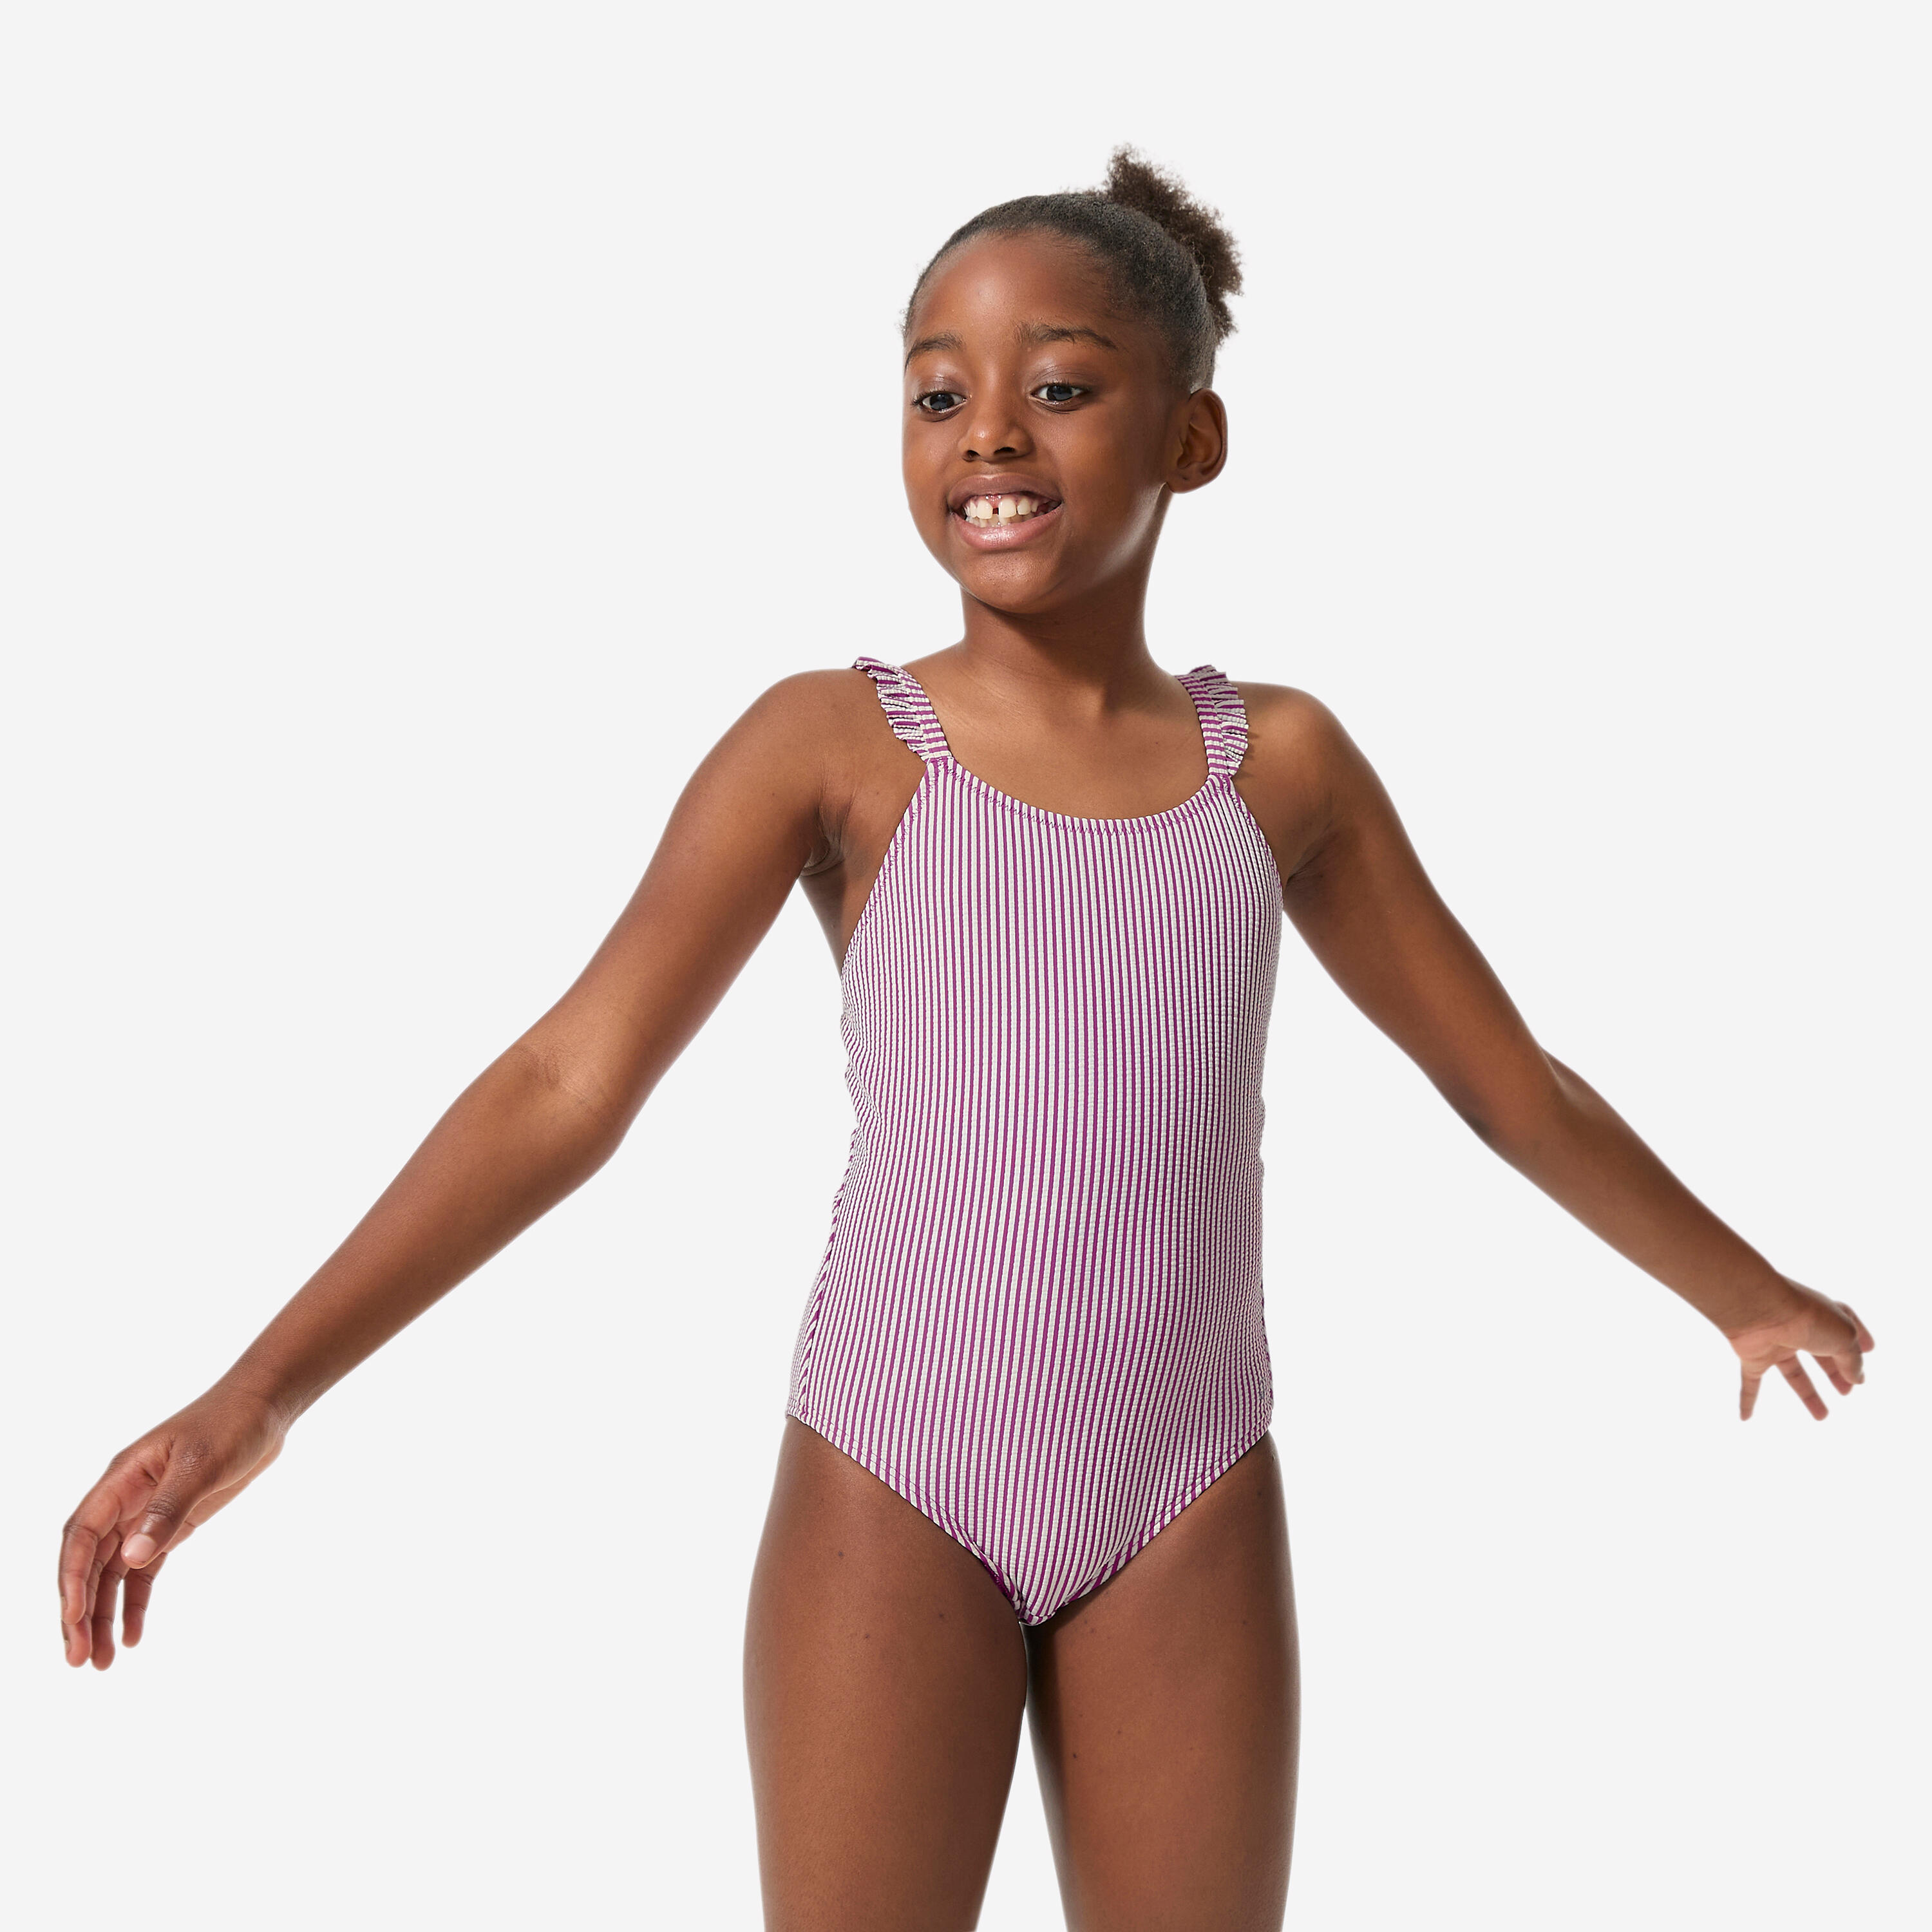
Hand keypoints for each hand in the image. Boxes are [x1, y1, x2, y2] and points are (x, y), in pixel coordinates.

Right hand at [59, 1385, 287, 1667]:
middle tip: (80, 1659)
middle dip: (79, 1611)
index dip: (71, 1579)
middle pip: (89, 1563)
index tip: (72, 1619)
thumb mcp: (202, 1464)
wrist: (263, 1409)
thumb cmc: (231, 1424)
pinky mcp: (169, 1524)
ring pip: (112, 1573)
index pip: (82, 1536)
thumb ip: (168, 1509)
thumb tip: (132, 1557)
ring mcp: (145, 1513)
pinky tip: (134, 1636)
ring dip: (103, 1616)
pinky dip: (134, 1602)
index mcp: (122, 1479)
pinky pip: (142, 1570)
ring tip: (102, 1663)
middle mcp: (125, 1499)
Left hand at [1727, 1282, 1873, 1420]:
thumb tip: (1857, 1379)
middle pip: (1820, 1354)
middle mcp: (1799, 1328)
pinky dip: (1747, 1399)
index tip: (1870, 1350)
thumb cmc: (1807, 1317)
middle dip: (1835, 1372)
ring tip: (1822, 1417)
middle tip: (1846, 1392)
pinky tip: (1746, 1417)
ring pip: (1792, 1373)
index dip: (1859, 1339)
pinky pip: (1749, 1381)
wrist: (1758, 1308)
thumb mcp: (1845, 1339)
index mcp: (1824, 1315)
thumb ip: (1852, 1360)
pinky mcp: (1752, 1356)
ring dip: (1807, 1395)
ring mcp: (1775, 1342)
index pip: (1845, 1326)